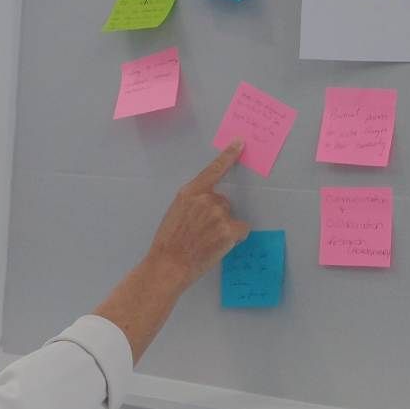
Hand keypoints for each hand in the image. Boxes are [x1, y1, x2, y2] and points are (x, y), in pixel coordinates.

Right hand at [145, 141, 250, 289]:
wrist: (168, 265)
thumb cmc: (168, 243)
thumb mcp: (175, 213)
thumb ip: (193, 203)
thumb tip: (207, 205)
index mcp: (190, 192)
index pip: (213, 170)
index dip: (228, 156)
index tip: (239, 143)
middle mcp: (206, 199)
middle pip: (223, 202)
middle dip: (217, 215)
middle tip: (201, 233)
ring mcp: (219, 214)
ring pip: (230, 218)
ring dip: (224, 228)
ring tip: (205, 241)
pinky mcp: (229, 230)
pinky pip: (241, 230)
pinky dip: (234, 238)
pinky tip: (217, 246)